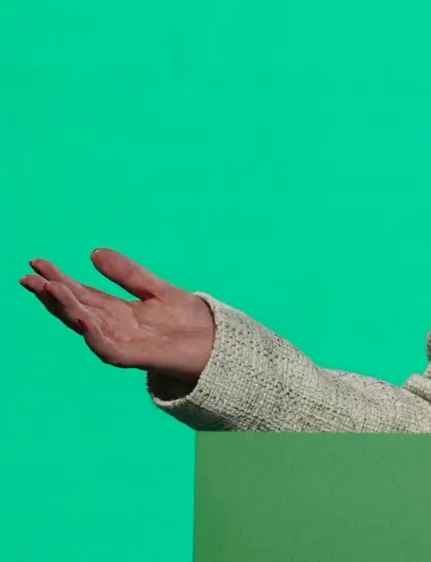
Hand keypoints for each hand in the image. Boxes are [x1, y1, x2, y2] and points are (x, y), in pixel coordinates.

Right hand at [18, 249, 213, 381]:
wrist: (222, 346)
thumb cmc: (191, 322)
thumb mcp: (157, 290)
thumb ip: (128, 274)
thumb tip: (94, 252)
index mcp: (119, 313)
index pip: (82, 295)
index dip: (59, 280)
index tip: (38, 262)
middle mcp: (116, 329)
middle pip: (76, 310)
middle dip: (52, 295)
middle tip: (29, 276)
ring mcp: (125, 344)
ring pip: (87, 327)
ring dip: (68, 309)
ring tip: (51, 289)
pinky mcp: (140, 358)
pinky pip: (111, 349)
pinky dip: (95, 334)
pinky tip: (83, 319)